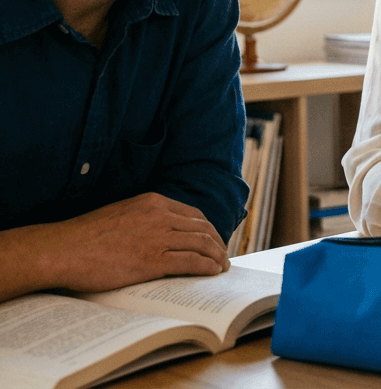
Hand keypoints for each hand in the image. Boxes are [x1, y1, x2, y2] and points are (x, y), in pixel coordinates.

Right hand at [6, 193, 228, 296]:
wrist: (63, 249)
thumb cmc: (84, 236)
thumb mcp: (120, 214)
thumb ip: (143, 219)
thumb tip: (158, 233)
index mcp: (152, 202)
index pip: (192, 214)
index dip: (206, 228)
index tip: (212, 238)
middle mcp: (159, 216)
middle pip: (202, 228)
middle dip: (216, 242)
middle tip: (221, 255)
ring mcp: (157, 237)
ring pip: (201, 244)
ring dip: (216, 256)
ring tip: (221, 266)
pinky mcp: (153, 260)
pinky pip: (190, 262)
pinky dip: (206, 267)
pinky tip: (212, 272)